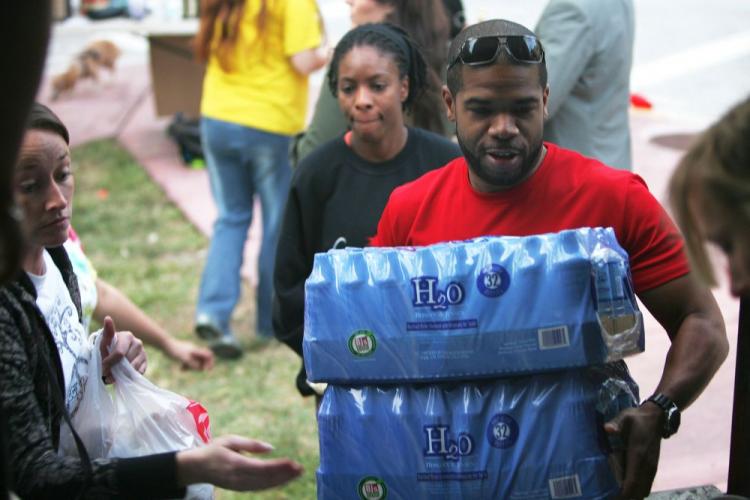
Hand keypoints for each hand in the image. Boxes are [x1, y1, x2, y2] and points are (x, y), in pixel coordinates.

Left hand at [99, 315, 146, 382]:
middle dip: (115, 369)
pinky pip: (138, 373)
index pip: (119, 353)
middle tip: (106, 373)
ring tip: (113, 375)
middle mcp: (138, 343)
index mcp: (127, 336)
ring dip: (121, 374)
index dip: (110, 362)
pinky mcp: (145, 362)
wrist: (113, 356)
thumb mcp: (103, 341)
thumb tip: (108, 318)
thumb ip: (107, 333)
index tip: (103, 367)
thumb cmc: (107, 348)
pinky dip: (129, 376)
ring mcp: (143, 353)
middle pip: (126, 362)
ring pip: (133, 368)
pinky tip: (122, 373)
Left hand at [166, 338, 214, 370]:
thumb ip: (193, 364)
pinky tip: (180, 368)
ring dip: (192, 366)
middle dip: (199, 366)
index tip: (206, 370)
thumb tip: (201, 369)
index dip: (210, 363)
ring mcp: (189, 351)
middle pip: (202, 359)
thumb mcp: (184, 360)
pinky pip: (189, 360)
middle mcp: (194, 350)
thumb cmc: (174, 351)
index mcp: (196, 350)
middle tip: (191, 370)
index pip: (209, 355)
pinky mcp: (183, 352)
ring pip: (195, 360)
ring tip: (183, 370)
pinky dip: (187, 365)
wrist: (164, 343)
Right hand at [176, 435, 302, 490]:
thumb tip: (271, 448)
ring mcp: (239, 486)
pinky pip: (259, 488)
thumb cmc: (213, 450)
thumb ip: (251, 444)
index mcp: (235, 464)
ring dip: (282, 480)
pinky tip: (283, 479)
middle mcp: (238, 478)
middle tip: (301, 469)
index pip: (262, 468)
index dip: (279, 467)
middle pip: (266, 479)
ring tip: (296, 474)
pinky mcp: (239, 489)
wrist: (195, 468)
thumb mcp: (230, 440)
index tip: (293, 463)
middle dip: (285, 474)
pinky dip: (273, 484)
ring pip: (264, 485)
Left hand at [604, 403, 662, 498]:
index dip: (623, 494)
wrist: (656, 417)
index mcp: (638, 456)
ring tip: (615, 495)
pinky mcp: (653, 467)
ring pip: (644, 490)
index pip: (633, 482)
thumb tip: (608, 429)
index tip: (612, 498)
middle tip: (609, 497)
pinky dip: (637, 491)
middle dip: (625, 498)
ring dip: (632, 495)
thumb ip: (616, 423)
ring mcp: (652, 467)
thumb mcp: (624, 417)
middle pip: (638, 491)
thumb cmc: (636, 418)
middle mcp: (647, 465)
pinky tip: (626, 490)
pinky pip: (646, 485)